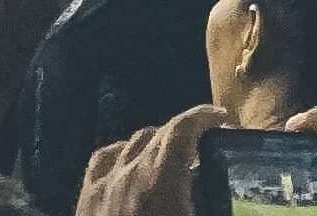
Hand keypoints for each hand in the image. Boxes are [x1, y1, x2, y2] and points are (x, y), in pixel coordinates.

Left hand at [78, 108, 217, 215]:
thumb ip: (212, 200)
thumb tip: (231, 198)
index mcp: (161, 178)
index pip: (183, 128)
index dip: (204, 116)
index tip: (220, 119)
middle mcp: (131, 171)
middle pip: (159, 132)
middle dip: (184, 132)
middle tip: (200, 147)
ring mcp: (104, 184)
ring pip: (132, 142)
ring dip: (154, 143)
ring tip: (167, 157)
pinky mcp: (85, 200)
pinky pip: (103, 160)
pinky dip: (120, 155)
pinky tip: (127, 165)